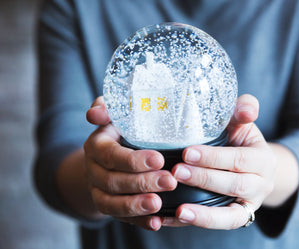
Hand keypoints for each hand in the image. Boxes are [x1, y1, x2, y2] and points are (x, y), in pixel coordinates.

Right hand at [84, 97, 176, 230]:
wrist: (106, 155)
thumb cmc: (119, 130)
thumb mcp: (115, 115)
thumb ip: (107, 108)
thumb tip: (94, 113)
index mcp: (96, 147)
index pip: (111, 155)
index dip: (133, 160)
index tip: (159, 159)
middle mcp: (94, 171)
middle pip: (113, 181)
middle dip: (142, 183)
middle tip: (170, 181)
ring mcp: (99, 191)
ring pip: (112, 204)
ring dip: (136, 206)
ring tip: (158, 205)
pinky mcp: (109, 206)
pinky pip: (121, 218)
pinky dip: (139, 222)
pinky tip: (156, 222)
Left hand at [163, 94, 276, 228]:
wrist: (252, 166)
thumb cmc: (240, 140)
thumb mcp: (243, 123)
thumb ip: (244, 109)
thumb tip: (246, 110)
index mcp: (263, 158)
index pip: (240, 159)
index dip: (214, 158)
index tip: (187, 153)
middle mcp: (261, 184)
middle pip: (235, 185)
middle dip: (204, 179)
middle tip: (177, 173)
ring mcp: (251, 204)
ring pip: (231, 215)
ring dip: (204, 213)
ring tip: (180, 210)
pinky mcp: (239, 218)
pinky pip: (221, 226)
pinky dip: (199, 223)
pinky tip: (174, 219)